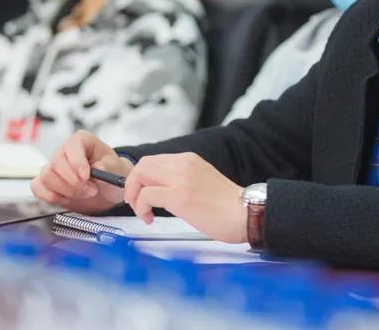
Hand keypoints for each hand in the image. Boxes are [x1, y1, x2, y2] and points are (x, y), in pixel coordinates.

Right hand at [30, 130, 131, 213]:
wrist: (107, 190)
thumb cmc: (111, 173)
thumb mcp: (117, 168)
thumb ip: (108, 167)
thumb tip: (98, 167)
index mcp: (82, 141)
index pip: (72, 145)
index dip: (77, 162)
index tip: (86, 176)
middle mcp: (65, 151)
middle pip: (56, 162)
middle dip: (74, 181)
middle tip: (91, 189)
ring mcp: (53, 166)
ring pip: (47, 177)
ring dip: (67, 191)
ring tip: (85, 193)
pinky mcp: (47, 182)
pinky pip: (38, 188)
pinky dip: (52, 197)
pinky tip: (69, 198)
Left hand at [123, 152, 246, 243]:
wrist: (246, 213)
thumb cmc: (228, 206)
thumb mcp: (202, 182)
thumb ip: (183, 180)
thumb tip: (162, 191)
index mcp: (190, 160)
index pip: (154, 161)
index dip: (141, 178)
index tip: (142, 194)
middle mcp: (184, 163)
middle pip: (143, 165)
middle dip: (132, 185)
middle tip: (137, 204)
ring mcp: (181, 178)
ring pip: (140, 175)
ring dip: (134, 195)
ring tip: (143, 212)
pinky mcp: (179, 195)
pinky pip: (145, 195)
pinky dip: (141, 207)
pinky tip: (149, 218)